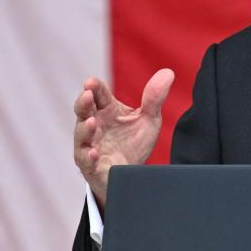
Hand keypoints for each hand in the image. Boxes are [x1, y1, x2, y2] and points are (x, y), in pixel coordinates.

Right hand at [73, 69, 174, 206]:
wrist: (132, 177)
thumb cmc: (133, 144)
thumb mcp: (148, 120)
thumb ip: (154, 98)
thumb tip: (168, 73)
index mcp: (106, 111)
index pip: (98, 94)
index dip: (94, 87)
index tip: (91, 83)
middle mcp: (94, 125)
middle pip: (83, 111)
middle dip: (83, 103)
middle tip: (87, 95)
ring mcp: (89, 145)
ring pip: (81, 135)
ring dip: (85, 129)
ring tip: (92, 123)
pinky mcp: (91, 166)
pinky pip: (86, 161)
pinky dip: (88, 156)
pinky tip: (94, 153)